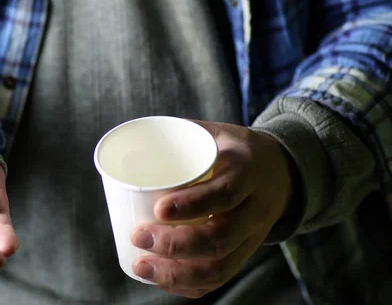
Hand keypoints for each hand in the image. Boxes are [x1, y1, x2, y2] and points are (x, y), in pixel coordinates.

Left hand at [130, 121, 295, 297]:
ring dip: (177, 274)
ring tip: (141, 265)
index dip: (193, 205)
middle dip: (175, 244)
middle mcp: (255, 208)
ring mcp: (253, 236)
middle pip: (220, 238)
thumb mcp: (218, 132)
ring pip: (221, 267)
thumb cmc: (235, 149)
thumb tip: (134, 137)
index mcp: (248, 171)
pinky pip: (221, 278)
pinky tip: (162, 279)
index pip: (226, 194)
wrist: (281, 170)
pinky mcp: (246, 252)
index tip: (159, 209)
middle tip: (138, 236)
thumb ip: (182, 133)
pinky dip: (189, 285)